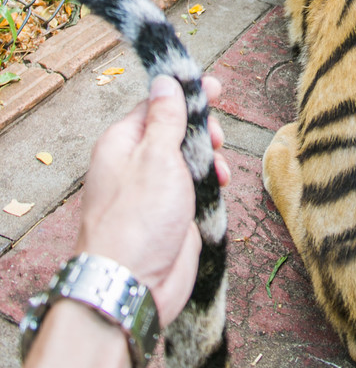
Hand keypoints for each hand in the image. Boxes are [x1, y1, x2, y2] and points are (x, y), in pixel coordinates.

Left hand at [76, 75, 225, 326]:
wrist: (132, 285)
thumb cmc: (136, 221)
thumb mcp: (156, 157)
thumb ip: (165, 118)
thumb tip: (165, 82)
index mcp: (123, 142)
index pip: (157, 104)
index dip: (187, 95)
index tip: (215, 88)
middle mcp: (135, 164)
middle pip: (175, 130)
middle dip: (202, 130)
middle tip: (217, 140)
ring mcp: (153, 191)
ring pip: (188, 159)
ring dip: (208, 159)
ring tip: (219, 171)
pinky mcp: (171, 215)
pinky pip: (195, 188)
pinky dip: (210, 184)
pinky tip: (219, 188)